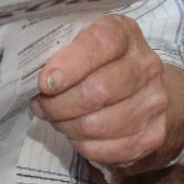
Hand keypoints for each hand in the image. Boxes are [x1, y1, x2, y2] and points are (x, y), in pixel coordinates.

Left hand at [31, 14, 183, 183]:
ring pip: (94, 125)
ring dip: (64, 125)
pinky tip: (75, 132)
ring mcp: (152, 103)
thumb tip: (31, 75)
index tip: (45, 82)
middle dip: (57, 103)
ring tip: (56, 117)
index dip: (70, 64)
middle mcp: (146, 66)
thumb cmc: (102, 63)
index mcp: (125, 34)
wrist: (148, 91)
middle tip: (41, 104)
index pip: (101, 43)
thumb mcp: (83, 42)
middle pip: (96, 91)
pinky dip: (79, 144)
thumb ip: (61, 49)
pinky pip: (102, 149)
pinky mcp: (151, 136)